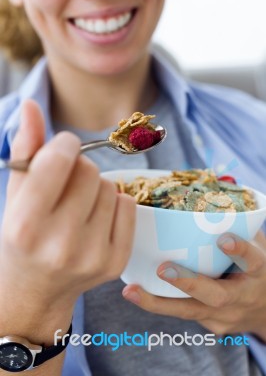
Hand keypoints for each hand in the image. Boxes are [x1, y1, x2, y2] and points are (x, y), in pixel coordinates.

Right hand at [0, 100, 135, 335]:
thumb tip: (31, 106)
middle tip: (67, 185)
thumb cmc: (23, 236)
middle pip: (89, 170)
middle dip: (78, 168)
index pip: (58, 160)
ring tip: (78, 207)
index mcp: (25, 226)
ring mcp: (91, 256)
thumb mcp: (15, 195)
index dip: (64, 145)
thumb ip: (24, 150)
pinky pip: (128, 205)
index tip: (63, 148)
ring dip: (95, 187)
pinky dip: (114, 204)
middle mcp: (59, 245)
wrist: (37, 289)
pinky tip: (95, 220)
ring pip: (110, 186)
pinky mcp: (115, 262)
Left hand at [122, 231, 265, 340]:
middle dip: (188, 283)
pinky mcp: (212, 325)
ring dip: (158, 303)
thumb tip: (216, 188)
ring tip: (131, 292)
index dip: (239, 250)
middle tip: (163, 269)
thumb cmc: (255, 268)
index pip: (252, 261)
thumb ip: (239, 224)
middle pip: (216, 296)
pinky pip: (184, 313)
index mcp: (258, 272)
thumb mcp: (257, 246)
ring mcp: (227, 316)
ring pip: (191, 312)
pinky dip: (160, 303)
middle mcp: (242, 297)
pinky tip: (137, 293)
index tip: (223, 238)